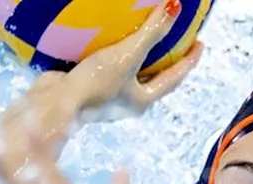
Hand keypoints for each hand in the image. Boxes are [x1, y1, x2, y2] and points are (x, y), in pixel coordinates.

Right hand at [0, 0, 203, 165]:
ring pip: (128, 73)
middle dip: (165, 59)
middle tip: (176, 40)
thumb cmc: (96, 84)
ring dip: (136, 56)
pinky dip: (110, 53)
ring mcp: (105, 96)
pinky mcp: (85, 87)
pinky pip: (104, 66)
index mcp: (142, 101)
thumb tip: (174, 8)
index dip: (189, 60)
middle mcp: (126, 102)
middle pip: (153, 77)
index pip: (174, 77)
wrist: (52, 103)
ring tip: (142, 37)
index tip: (200, 43)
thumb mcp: (128, 55)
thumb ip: (151, 32)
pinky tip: (104, 38)